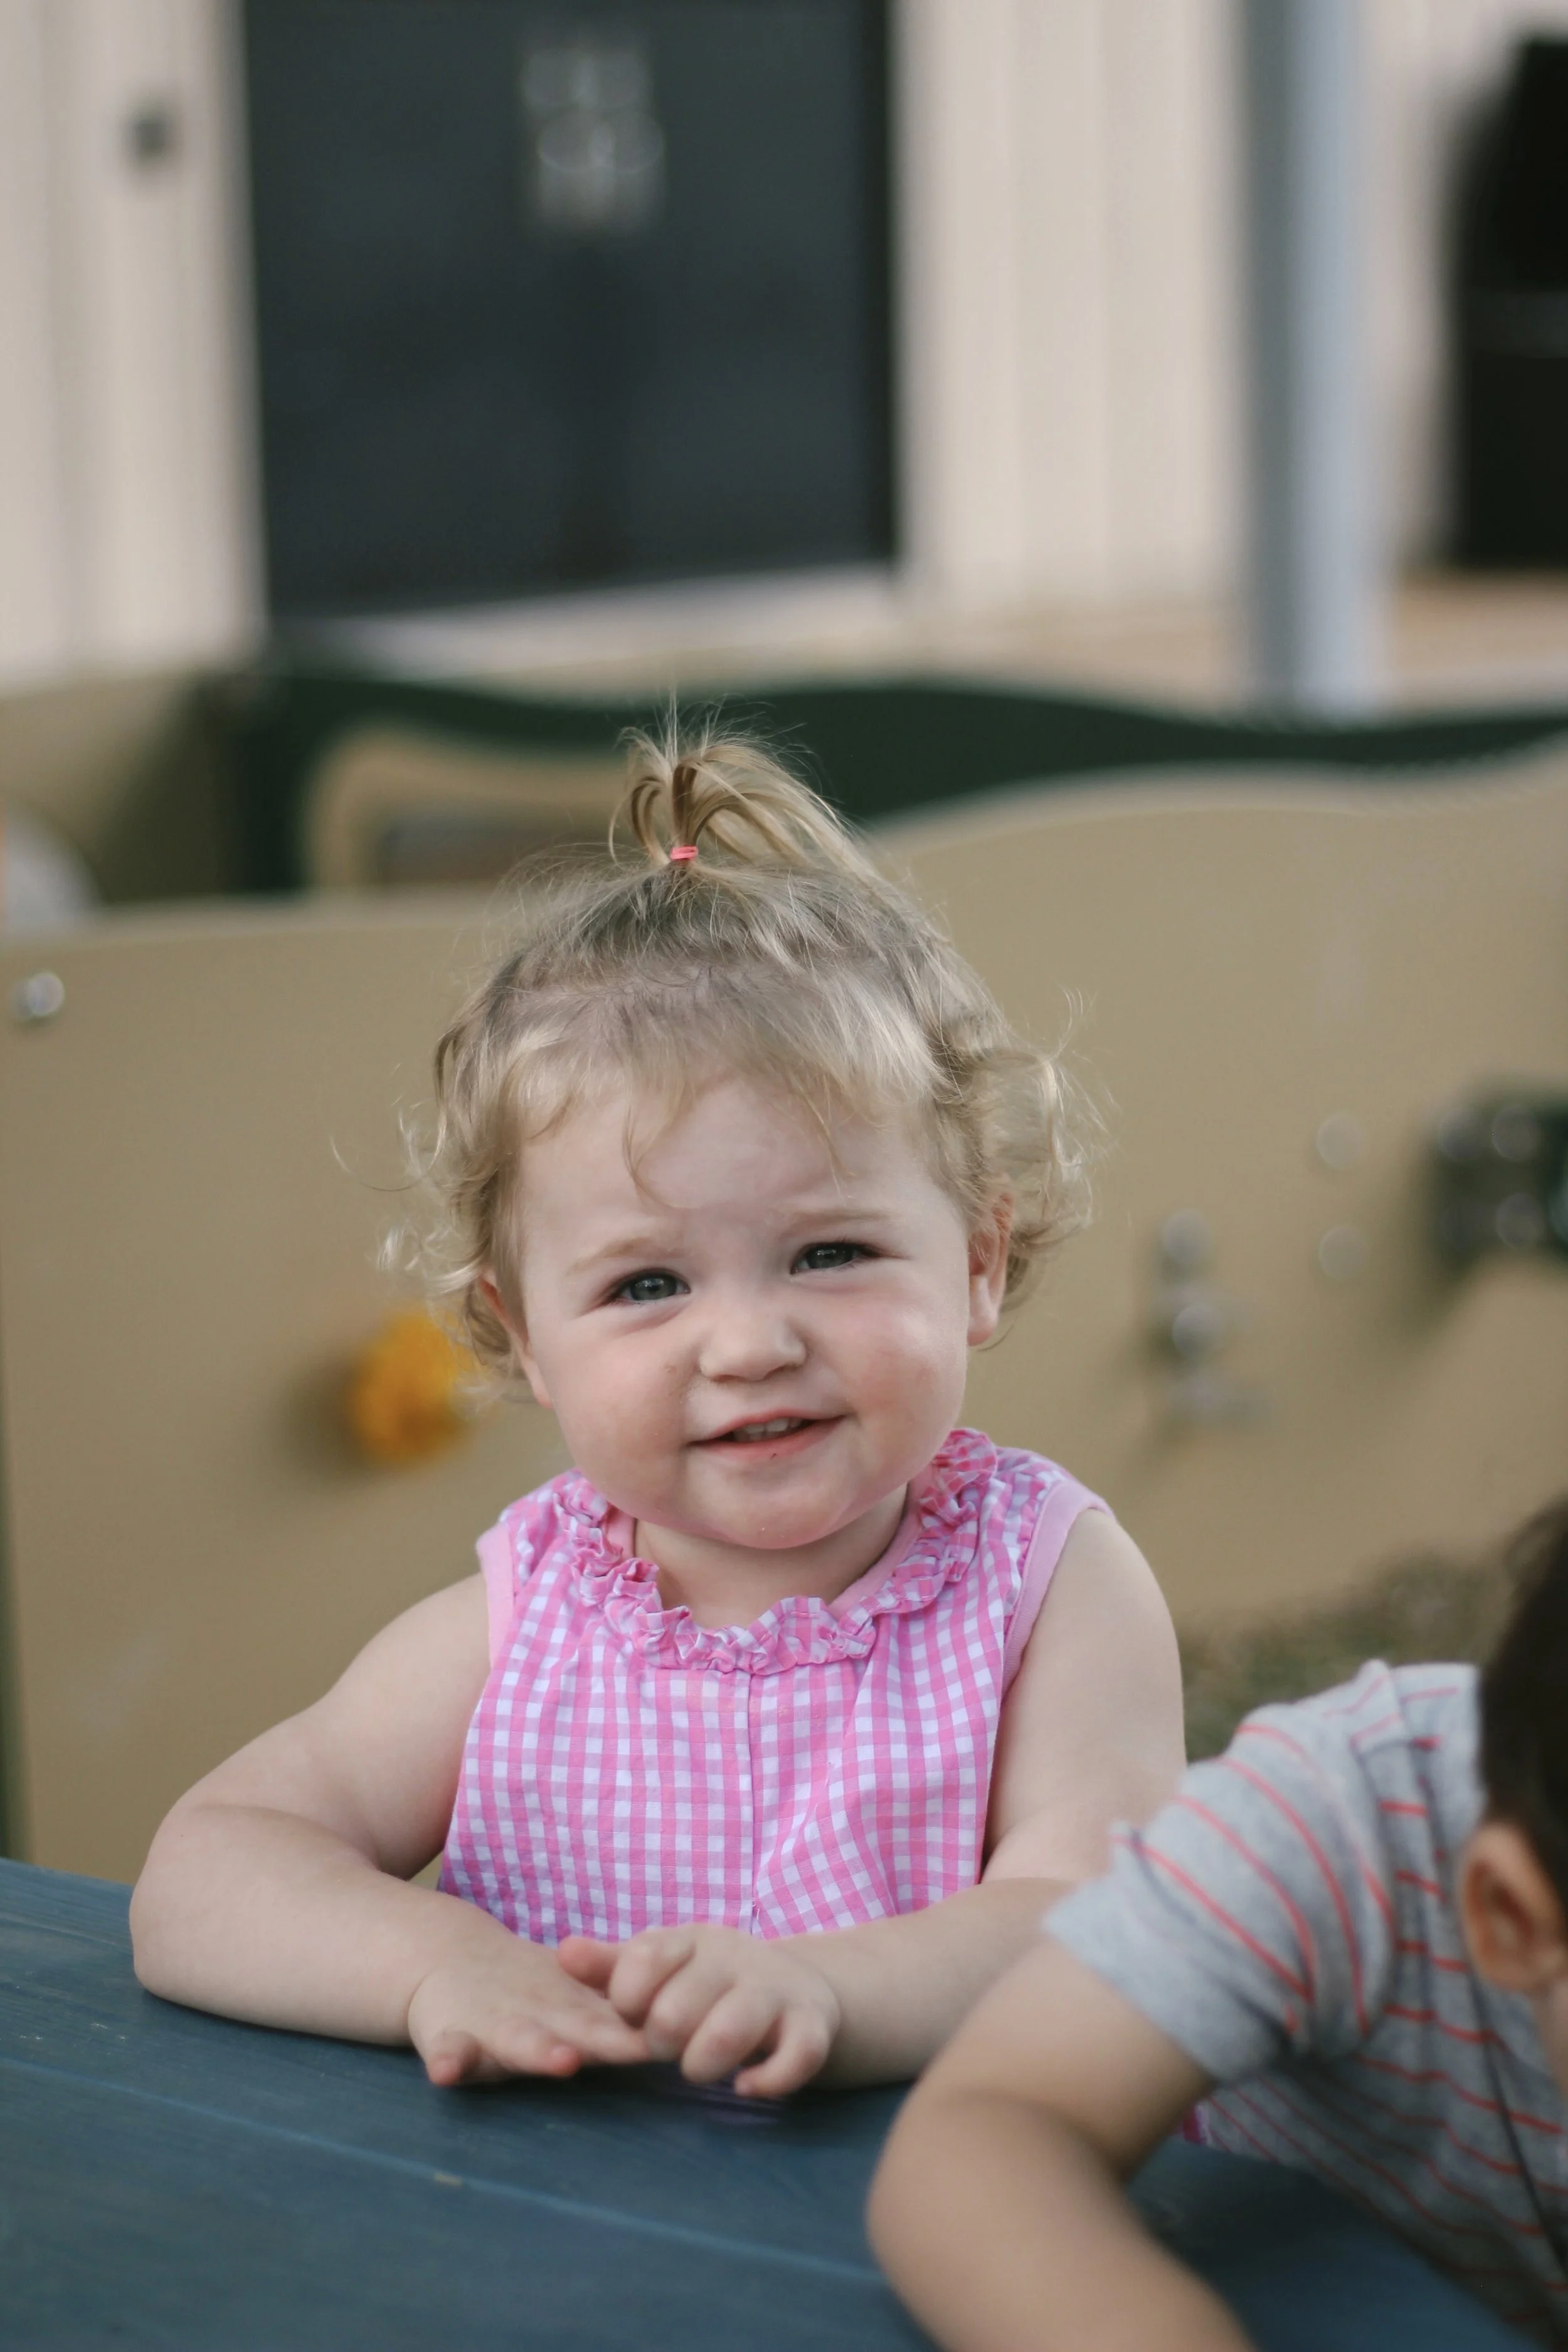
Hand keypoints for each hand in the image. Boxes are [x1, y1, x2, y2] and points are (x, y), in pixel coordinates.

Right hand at [407, 1929, 650, 2086]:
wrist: (452, 1961)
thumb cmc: (531, 1995)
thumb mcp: (574, 2001)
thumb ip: (620, 2019)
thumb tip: (697, 2032)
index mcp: (572, 2015)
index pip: (612, 2025)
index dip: (637, 2035)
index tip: (662, 2045)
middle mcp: (539, 2021)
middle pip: (578, 2031)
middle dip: (614, 2041)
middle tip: (635, 2052)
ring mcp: (495, 2029)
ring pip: (518, 2041)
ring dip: (539, 2051)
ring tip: (562, 2060)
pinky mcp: (453, 2038)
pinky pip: (449, 2053)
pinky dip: (449, 2061)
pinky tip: (446, 2072)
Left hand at [558, 1925, 842, 2097]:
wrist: (798, 1988)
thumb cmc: (708, 1983)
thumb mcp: (661, 1966)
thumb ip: (610, 1965)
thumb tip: (563, 1953)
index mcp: (692, 1940)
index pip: (644, 1959)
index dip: (627, 1999)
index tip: (633, 2014)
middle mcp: (735, 1957)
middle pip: (676, 2010)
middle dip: (662, 2042)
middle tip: (669, 2047)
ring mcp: (776, 1990)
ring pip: (732, 2030)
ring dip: (704, 2063)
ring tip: (699, 2069)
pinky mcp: (812, 2025)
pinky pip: (795, 2057)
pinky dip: (767, 2080)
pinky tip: (746, 2087)